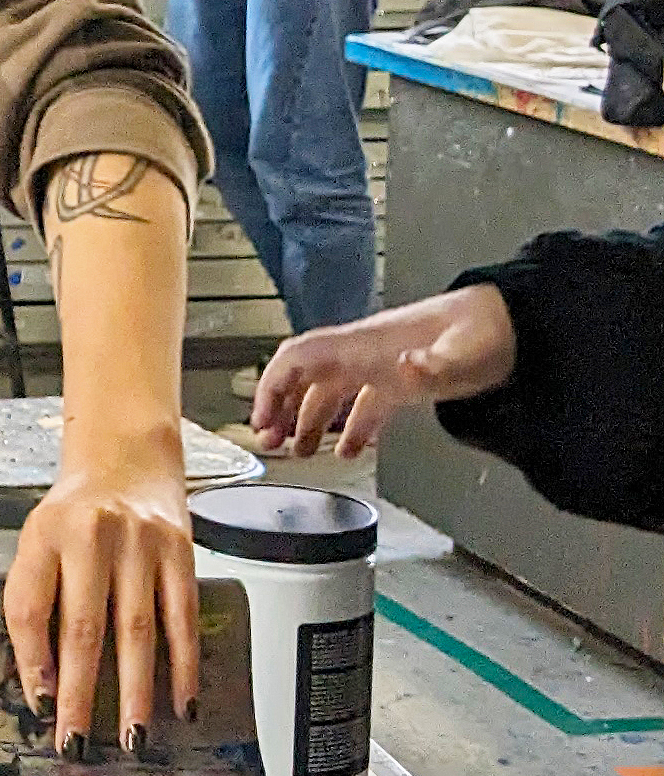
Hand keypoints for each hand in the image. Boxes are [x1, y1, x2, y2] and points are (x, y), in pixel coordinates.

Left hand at [3, 425, 200, 758]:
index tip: (39, 704)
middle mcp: (91, 538)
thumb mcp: (38, 542)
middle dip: (80, 693)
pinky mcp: (181, 552)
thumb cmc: (75, 511)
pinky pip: (182, 618)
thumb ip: (34, 599)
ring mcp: (140, 544)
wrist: (127, 457)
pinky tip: (182, 702)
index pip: (30, 607)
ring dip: (136, 691)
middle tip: (78, 740)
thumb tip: (42, 679)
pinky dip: (184, 665)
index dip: (33, 660)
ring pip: (137, 630)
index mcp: (44, 537)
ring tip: (132, 737)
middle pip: (83, 627)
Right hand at [255, 285, 516, 457]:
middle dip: (279, 408)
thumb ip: (432, 363)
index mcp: (364, 345)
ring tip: (298, 452)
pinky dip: (349, 428)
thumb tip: (406, 368)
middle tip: (269, 441)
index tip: (261, 417)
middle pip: (303, 377)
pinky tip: (349, 449)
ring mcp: (380, 366)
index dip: (271, 386)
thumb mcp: (460, 353)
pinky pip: (360, 405)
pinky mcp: (400, 381)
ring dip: (307, 421)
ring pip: (327, 392)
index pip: (298, 358)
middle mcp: (363, 353)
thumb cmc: (485, 332)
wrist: (514, 323)